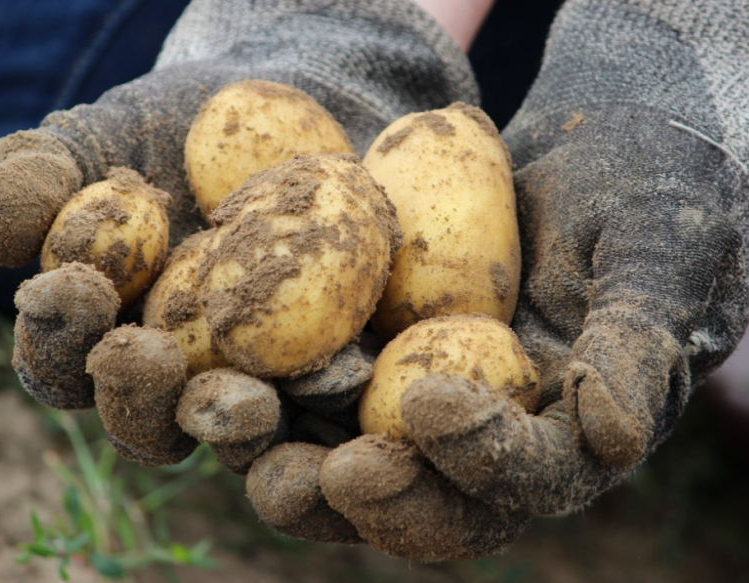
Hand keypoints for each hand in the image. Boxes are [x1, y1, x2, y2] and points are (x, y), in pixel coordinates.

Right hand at [0, 2, 473, 468]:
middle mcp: (178, 382)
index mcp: (105, 339)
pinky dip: (331, 404)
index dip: (59, 334)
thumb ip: (37, 179)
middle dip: (142, 400)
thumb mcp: (102, 137)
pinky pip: (331, 409)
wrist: (297, 119)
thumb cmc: (181, 129)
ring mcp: (257, 388)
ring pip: (239, 438)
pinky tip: (345, 374)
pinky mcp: (332, 378)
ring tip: (249, 402)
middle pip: (148, 425)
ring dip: (237, 429)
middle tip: (152, 357)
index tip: (79, 285)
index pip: (62, 360)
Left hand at [246, 0, 748, 559]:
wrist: (578, 158)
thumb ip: (637, 342)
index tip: (433, 402)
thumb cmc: (638, 202)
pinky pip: (295, 388)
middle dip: (369, 496)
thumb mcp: (657, 257)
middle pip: (418, 502)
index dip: (480, 457)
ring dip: (281, 458)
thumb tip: (615, 434)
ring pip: (337, 462)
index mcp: (556, 440)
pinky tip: (201, 356)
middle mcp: (472, 443)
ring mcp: (403, 407)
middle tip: (321, 474)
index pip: (521, 478)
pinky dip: (250, 381)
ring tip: (231, 421)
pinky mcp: (348, 361)